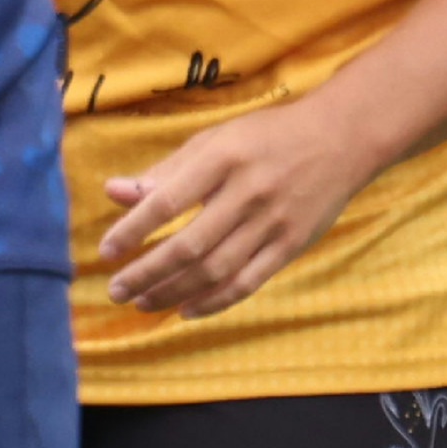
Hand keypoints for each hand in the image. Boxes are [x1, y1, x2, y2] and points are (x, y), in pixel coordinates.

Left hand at [92, 94, 381, 319]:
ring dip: (173, 293)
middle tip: (116, 291)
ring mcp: (273, 223)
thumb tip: (113, 193)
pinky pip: (247, 283)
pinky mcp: (292, 246)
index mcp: (222, 158)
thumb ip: (164, 171)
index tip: (106, 252)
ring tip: (142, 303)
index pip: (167, 202)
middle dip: (147, 273)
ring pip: (215, 271)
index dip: (132, 230)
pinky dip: (214, 302)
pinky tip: (185, 310)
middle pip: (189, 246)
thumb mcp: (213, 141)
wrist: (340, 139)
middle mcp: (247, 192)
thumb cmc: (265, 138)